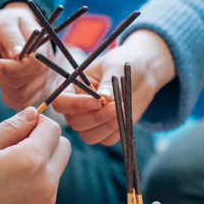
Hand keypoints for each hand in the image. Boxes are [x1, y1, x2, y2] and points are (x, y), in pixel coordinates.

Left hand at [0, 2, 58, 108]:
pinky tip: (2, 77)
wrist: (11, 30)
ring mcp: (41, 83)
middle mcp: (46, 69)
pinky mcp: (33, 94)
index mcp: (42, 50)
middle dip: (0, 74)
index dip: (12, 68)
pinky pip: (17, 102)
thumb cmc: (8, 24)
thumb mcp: (6, 24)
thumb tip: (17, 54)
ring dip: (1, 81)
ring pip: (18, 95)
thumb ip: (11, 38)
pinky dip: (5, 92)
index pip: (33, 66)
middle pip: (23, 84)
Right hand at [0, 107, 69, 203]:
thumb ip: (10, 126)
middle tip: (12, 145)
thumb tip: (32, 113)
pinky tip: (9, 184)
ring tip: (8, 166)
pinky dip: (37, 175)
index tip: (14, 129)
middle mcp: (47, 179)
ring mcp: (48, 197)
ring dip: (41, 157)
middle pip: (63, 144)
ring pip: (58, 164)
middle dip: (44, 138)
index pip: (52, 127)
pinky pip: (49, 182)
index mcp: (32, 159)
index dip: (34, 121)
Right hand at [52, 29, 174, 144]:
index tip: (97, 102)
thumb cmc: (123, 63)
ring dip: (107, 127)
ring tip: (123, 110)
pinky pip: (106, 140)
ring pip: (89, 136)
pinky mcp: (105, 129)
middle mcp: (77, 106)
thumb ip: (108, 82)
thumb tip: (104, 98)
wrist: (142, 73)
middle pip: (75, 123)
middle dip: (97, 118)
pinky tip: (125, 116)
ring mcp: (90, 120)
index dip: (75, 105)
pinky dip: (116, 132)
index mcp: (71, 87)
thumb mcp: (116, 66)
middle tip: (117, 106)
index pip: (61, 102)